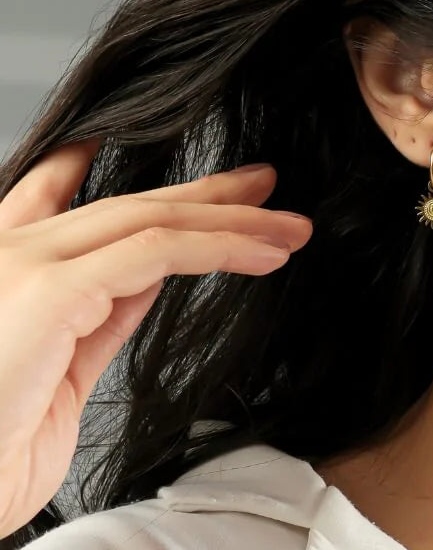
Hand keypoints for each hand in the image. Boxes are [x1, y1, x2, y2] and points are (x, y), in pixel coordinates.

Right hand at [0, 140, 311, 538]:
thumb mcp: (57, 378)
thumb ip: (97, 321)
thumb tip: (146, 283)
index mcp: (8, 274)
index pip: (57, 198)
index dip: (124, 175)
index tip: (180, 171)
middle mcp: (10, 256)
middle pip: (127, 206)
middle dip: (206, 195)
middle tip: (265, 186)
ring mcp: (24, 266)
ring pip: (151, 220)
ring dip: (231, 220)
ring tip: (288, 228)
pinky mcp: (49, 290)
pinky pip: (155, 252)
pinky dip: (218, 247)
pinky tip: (261, 252)